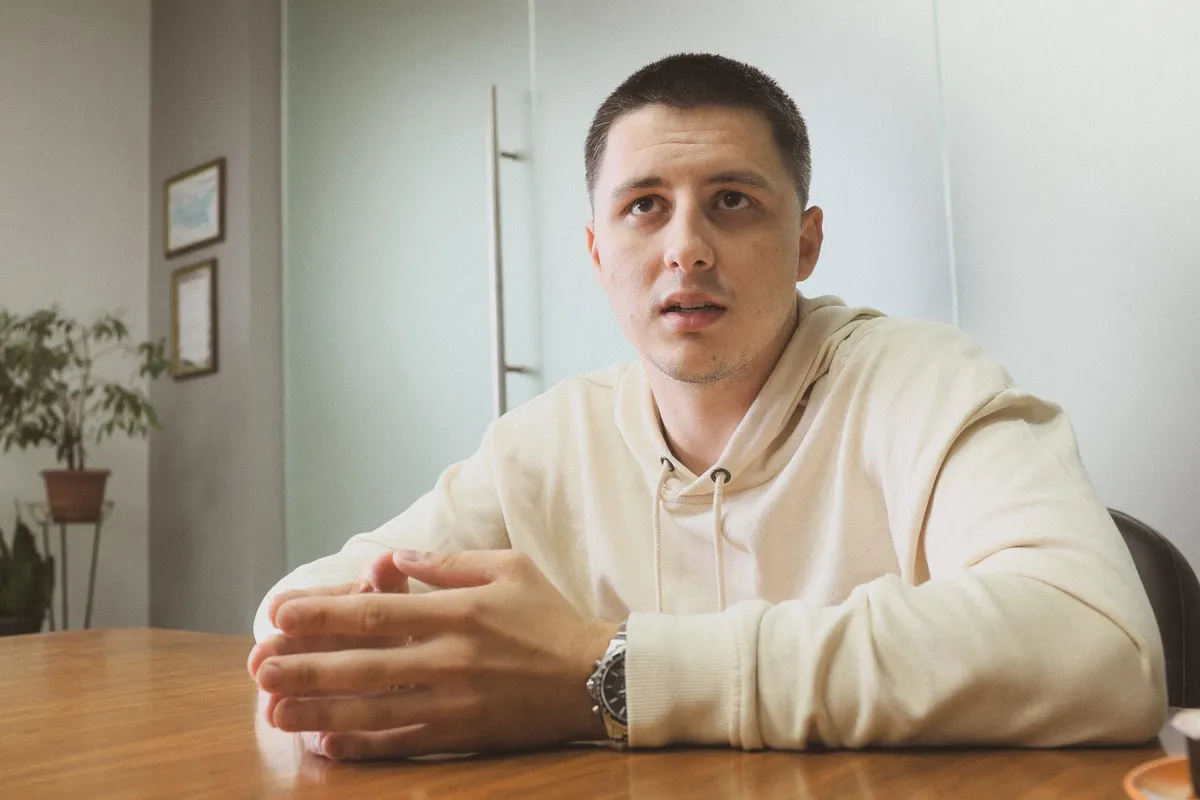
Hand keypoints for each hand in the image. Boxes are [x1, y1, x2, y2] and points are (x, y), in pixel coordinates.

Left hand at [254, 550, 618, 759]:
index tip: (279, 614)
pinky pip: (406, 742)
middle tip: (257, 668)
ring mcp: (457, 699)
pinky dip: (365, 745)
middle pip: (363, 662)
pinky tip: (328, 744)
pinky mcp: (466, 733)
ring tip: (274, 710)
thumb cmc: (551, 617)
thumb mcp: (508, 569)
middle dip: (304, 665)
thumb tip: (394, 557)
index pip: (376, 611)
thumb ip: (447, 564)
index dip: (323, 614)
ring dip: (319, 708)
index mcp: (458, 610)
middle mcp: (451, 655)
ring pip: (374, 707)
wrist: (599, 675)